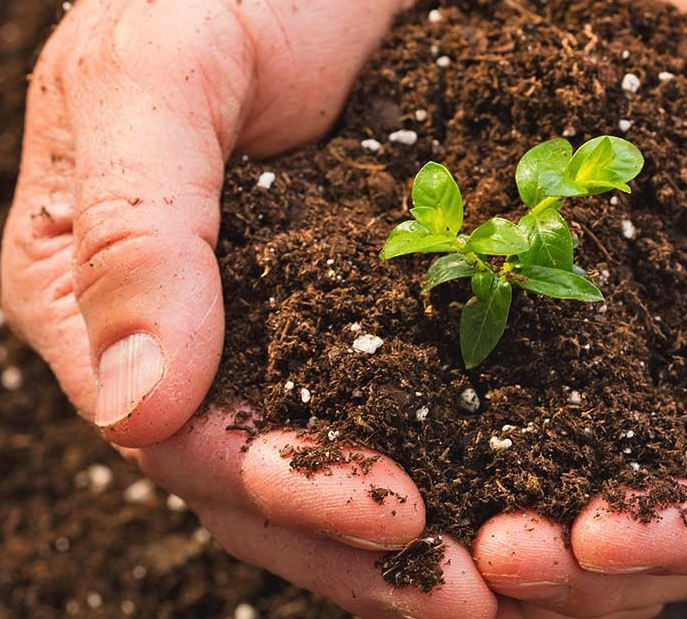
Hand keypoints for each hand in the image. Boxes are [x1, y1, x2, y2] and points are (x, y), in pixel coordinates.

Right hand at [0, 1, 497, 616]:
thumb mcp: (161, 74)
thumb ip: (135, 229)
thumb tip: (136, 409)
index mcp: (100, 298)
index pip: (188, 436)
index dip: (289, 489)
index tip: (396, 518)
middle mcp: (187, 333)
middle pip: (266, 477)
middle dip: (368, 546)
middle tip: (478, 593)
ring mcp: (274, 326)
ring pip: (338, 456)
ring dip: (418, 533)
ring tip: (514, 577)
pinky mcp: (356, 304)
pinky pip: (401, 397)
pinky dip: (457, 453)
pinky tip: (524, 489)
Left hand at [474, 1, 686, 616]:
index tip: (596, 538)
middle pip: (663, 513)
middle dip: (584, 556)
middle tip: (497, 559)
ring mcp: (619, 339)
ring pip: (578, 476)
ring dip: (515, 518)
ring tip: (447, 534)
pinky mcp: (534, 292)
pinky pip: (500, 385)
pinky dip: (463, 437)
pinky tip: (408, 450)